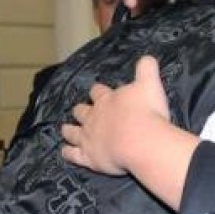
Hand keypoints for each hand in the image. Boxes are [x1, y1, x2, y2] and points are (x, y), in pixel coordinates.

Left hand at [61, 56, 169, 174]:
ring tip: (65, 129)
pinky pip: (73, 155)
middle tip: (79, 110)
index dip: (97, 91)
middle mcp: (94, 117)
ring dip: (69, 130)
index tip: (97, 91)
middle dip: (80, 110)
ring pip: (73, 132)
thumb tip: (147, 57)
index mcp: (107, 100)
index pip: (98, 91)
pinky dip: (68, 153)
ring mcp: (88, 138)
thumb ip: (147, 69)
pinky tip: (64, 152)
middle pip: (81, 111)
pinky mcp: (89, 157)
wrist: (141, 141)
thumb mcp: (150, 84)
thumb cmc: (147, 112)